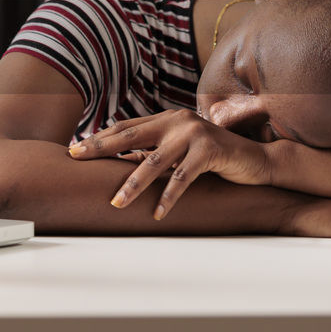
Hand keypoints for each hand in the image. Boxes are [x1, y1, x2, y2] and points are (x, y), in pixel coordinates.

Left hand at [68, 109, 278, 218]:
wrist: (254, 159)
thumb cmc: (213, 157)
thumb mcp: (180, 151)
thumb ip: (155, 153)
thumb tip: (120, 165)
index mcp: (166, 119)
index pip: (126, 127)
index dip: (100, 138)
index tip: (76, 149)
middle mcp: (176, 121)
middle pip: (131, 136)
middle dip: (101, 149)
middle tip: (76, 158)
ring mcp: (193, 134)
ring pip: (155, 161)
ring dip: (133, 184)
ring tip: (117, 203)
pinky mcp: (209, 150)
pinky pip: (183, 178)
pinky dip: (168, 197)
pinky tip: (157, 213)